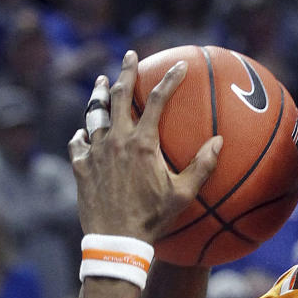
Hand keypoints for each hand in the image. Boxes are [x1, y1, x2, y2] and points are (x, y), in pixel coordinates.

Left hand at [69, 50, 221, 241]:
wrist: (116, 242)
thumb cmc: (152, 220)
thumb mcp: (182, 195)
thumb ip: (201, 166)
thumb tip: (219, 142)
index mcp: (143, 143)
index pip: (158, 100)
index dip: (170, 80)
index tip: (180, 67)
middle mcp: (117, 140)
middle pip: (120, 95)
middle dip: (126, 71)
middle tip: (129, 56)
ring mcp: (95, 152)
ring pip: (94, 114)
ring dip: (99, 96)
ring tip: (101, 83)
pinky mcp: (80, 167)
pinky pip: (78, 144)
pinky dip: (81, 136)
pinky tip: (83, 134)